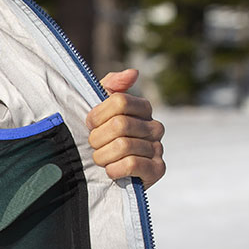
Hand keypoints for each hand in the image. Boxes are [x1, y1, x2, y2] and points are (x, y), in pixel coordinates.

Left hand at [87, 69, 165, 188]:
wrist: (102, 176)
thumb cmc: (100, 139)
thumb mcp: (99, 111)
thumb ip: (110, 87)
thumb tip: (133, 72)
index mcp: (142, 109)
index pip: (120, 101)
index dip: (97, 115)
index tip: (90, 125)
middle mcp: (155, 126)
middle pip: (119, 124)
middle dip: (97, 138)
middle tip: (94, 146)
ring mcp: (158, 148)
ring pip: (123, 146)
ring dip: (102, 156)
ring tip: (101, 159)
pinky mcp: (157, 169)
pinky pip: (131, 164)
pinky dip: (114, 169)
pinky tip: (111, 171)